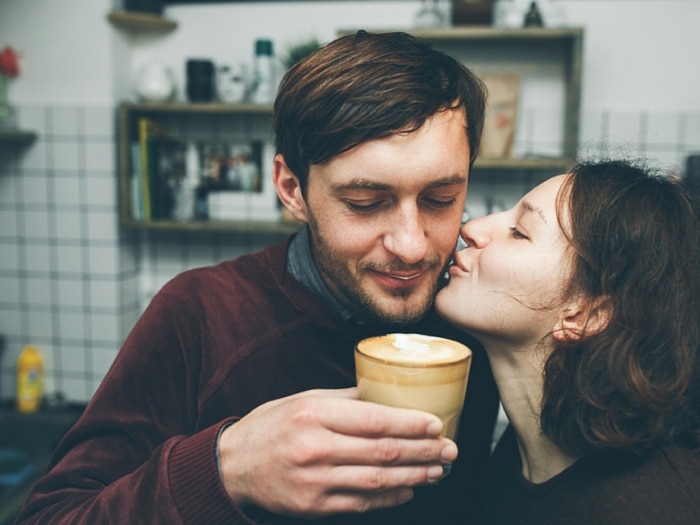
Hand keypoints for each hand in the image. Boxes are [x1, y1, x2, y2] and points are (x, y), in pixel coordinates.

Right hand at [217, 387, 456, 517]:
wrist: (233, 466)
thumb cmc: (271, 426)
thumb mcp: (304, 401)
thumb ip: (345, 399)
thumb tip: (386, 395)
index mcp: (314, 415)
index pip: (374, 420)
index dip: (410, 424)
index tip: (436, 423)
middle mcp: (314, 448)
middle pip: (382, 452)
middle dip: (423, 451)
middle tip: (450, 449)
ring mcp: (314, 482)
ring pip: (377, 481)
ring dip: (415, 476)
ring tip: (438, 470)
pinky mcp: (313, 506)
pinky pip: (361, 503)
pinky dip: (390, 497)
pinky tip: (409, 489)